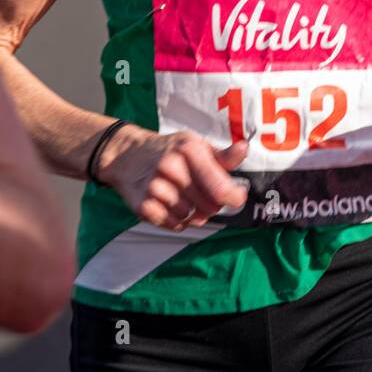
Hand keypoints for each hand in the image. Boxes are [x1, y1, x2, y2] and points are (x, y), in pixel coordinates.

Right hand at [97, 126, 248, 230]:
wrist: (127, 155)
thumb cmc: (169, 151)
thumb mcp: (196, 146)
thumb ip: (222, 156)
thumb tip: (244, 148)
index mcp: (188, 149)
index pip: (220, 186)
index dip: (233, 197)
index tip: (237, 198)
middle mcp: (170, 166)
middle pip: (209, 206)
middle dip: (212, 205)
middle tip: (203, 194)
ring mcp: (154, 187)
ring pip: (191, 217)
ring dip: (193, 213)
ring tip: (184, 197)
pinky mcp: (143, 205)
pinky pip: (174, 225)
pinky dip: (177, 220)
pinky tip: (171, 206)